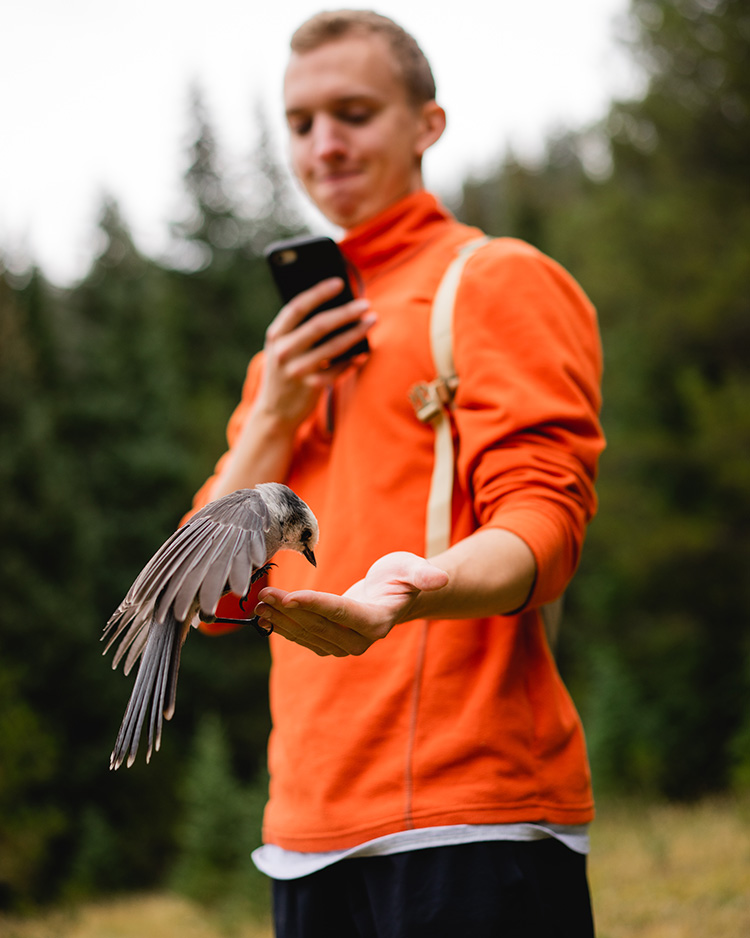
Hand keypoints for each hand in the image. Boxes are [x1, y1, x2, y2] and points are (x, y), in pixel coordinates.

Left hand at [253, 552, 448, 656]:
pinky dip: (283, 625)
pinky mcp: (331, 643)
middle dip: (290, 610)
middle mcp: (360, 639)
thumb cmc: (403, 576)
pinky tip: (266, 614)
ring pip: (307, 633)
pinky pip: (304, 637)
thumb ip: (423, 575)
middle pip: (320, 625)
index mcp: (378, 621)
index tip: (291, 597)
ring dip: (281, 619)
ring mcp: (344, 645)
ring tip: (260, 603)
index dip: (316, 606)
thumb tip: (439, 580)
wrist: (395, 594)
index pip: (342, 613)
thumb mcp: (413, 568)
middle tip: (265, 594)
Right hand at [258, 277, 375, 427]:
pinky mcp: (312, 387)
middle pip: (319, 325)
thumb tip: (336, 306)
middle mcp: (284, 351)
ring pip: (334, 347)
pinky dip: (353, 359)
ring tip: (372, 320)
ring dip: (357, 332)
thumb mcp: (282, 348)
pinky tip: (364, 352)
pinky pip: (339, 368)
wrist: (274, 412)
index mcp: (275, 335)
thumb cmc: (284, 371)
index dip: (319, 293)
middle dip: (346, 312)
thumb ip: (299, 330)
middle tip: (365, 304)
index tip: (339, 282)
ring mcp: (298, 370)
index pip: (297, 307)